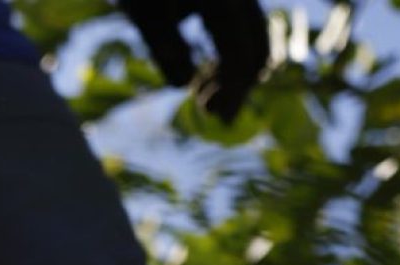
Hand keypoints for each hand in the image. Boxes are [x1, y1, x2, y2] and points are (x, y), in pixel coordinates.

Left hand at [121, 0, 268, 122]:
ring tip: (201, 96)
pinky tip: (203, 77)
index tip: (222, 118)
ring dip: (234, 76)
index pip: (237, 51)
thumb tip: (182, 83)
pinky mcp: (236, 5)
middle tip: (207, 110)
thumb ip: (161, 41)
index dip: (234, 89)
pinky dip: (231, 60)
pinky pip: (246, 36)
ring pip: (255, 44)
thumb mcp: (143, 10)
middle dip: (237, 86)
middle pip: (256, 49)